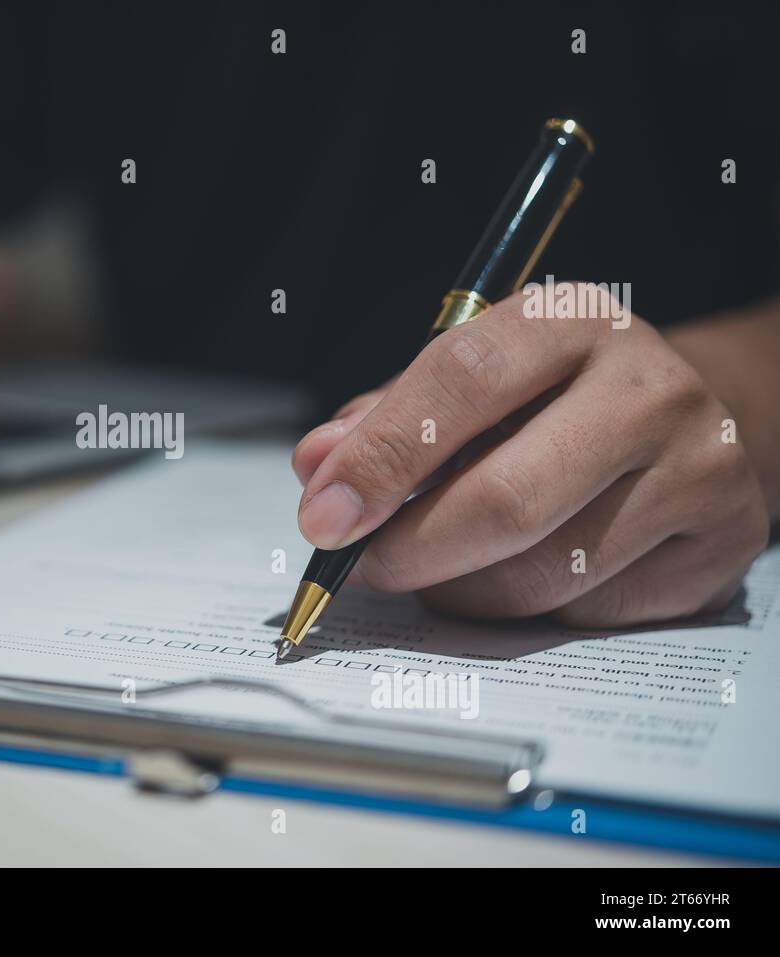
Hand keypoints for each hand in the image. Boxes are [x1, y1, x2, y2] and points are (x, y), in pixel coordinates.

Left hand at [291, 288, 769, 627]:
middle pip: (507, 499)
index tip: (324, 515)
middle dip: (411, 548)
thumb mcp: (470, 379)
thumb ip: (388, 418)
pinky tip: (516, 576)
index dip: (382, 455)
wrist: (683, 423)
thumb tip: (317, 468)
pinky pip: (586, 614)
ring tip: (438, 569)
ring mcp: (699, 471)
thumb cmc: (548, 401)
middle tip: (364, 567)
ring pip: (541, 574)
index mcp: (573, 321)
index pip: (464, 379)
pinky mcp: (719, 549)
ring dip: (460, 590)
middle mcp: (651, 388)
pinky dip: (525, 613)